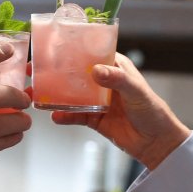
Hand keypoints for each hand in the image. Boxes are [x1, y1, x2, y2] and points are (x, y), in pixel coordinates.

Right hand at [49, 52, 189, 168]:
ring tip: (38, 93)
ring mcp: (97, 100)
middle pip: (76, 73)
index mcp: (115, 66)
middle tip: (35, 70)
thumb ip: (117, 80)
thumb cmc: (153, 111)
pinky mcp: (94, 118)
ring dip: (56, 94)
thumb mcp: (137, 91)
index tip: (52, 48)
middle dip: (56, 72)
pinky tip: (55, 116)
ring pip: (72, 94)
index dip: (72, 50)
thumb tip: (95, 70)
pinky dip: (65, 115)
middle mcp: (104, 80)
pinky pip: (75, 115)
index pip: (90, 53)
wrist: (157, 143)